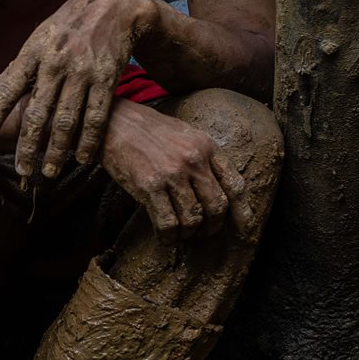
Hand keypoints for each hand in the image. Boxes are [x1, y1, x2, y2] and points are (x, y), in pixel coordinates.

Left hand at [0, 0, 155, 179]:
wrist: (113, 4)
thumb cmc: (68, 25)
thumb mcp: (37, 38)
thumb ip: (15, 67)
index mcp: (33, 53)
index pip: (7, 89)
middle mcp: (55, 62)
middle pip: (38, 111)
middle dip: (28, 145)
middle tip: (21, 170)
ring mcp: (82, 71)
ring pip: (67, 118)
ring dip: (57, 149)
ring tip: (49, 172)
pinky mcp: (107, 77)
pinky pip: (96, 115)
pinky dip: (89, 139)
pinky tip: (83, 158)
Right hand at [100, 100, 254, 240]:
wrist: (114, 122)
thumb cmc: (148, 131)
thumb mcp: (185, 134)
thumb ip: (203, 158)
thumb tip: (215, 190)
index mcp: (207, 146)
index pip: (234, 184)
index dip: (243, 211)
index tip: (245, 229)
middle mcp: (194, 159)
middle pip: (217, 206)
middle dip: (212, 227)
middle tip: (202, 233)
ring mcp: (172, 173)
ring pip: (194, 219)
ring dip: (189, 234)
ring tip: (181, 235)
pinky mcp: (150, 185)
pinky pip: (168, 223)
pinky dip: (169, 237)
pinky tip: (165, 237)